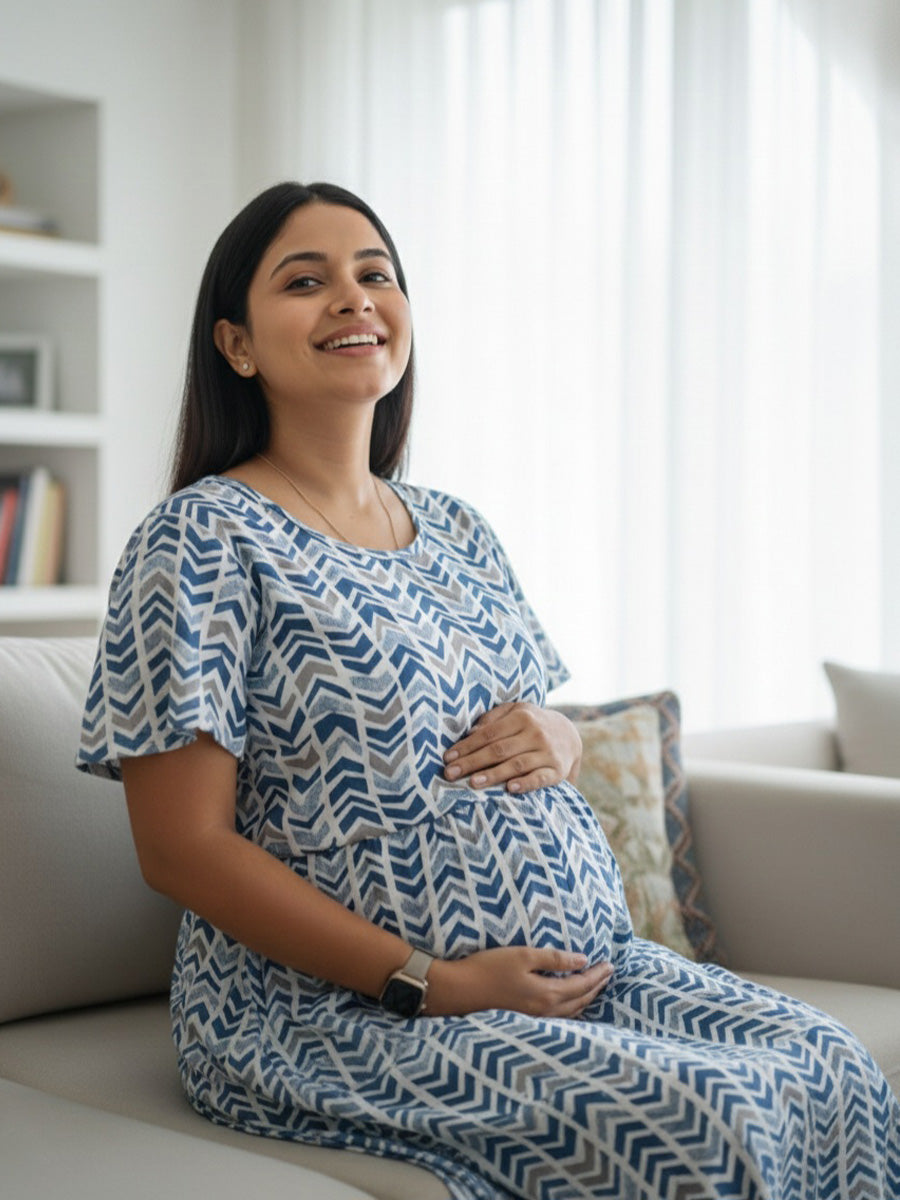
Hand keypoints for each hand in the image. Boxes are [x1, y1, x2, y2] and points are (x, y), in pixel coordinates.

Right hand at [425, 947, 612, 1017]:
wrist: (458, 991)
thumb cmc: (488, 968)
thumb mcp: (523, 955)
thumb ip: (554, 958)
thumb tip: (582, 959)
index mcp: (547, 994)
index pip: (582, 984)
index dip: (598, 975)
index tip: (610, 965)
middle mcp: (545, 1011)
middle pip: (580, 1001)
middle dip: (596, 987)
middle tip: (608, 975)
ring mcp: (534, 1020)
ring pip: (570, 1012)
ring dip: (586, 1000)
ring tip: (595, 989)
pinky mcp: (524, 1021)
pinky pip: (558, 1018)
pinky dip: (571, 1010)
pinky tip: (570, 1006)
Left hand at [443, 702, 581, 792]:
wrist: (569, 734)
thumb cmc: (532, 724)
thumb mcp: (515, 711)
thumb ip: (493, 718)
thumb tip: (470, 733)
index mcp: (521, 717)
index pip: (488, 734)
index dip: (467, 746)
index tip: (448, 758)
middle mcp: (535, 733)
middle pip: (498, 750)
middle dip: (472, 763)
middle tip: (450, 774)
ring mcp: (547, 752)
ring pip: (516, 764)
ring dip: (493, 774)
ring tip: (472, 783)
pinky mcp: (557, 770)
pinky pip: (539, 778)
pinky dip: (525, 783)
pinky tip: (509, 789)